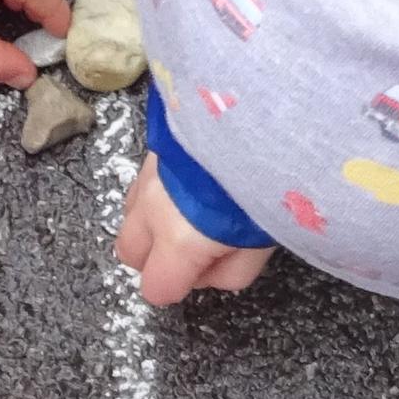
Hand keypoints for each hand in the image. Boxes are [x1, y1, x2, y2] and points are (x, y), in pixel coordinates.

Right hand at [114, 158, 275, 308]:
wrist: (263, 110)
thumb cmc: (269, 179)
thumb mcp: (265, 242)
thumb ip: (234, 270)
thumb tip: (213, 273)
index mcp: (180, 240)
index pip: (155, 288)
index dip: (178, 286)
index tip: (200, 273)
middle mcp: (155, 208)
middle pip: (130, 253)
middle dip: (155, 257)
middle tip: (194, 247)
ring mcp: (150, 173)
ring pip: (132, 213)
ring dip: (153, 221)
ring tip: (192, 210)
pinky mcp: (157, 145)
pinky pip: (143, 180)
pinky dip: (159, 189)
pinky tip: (191, 181)